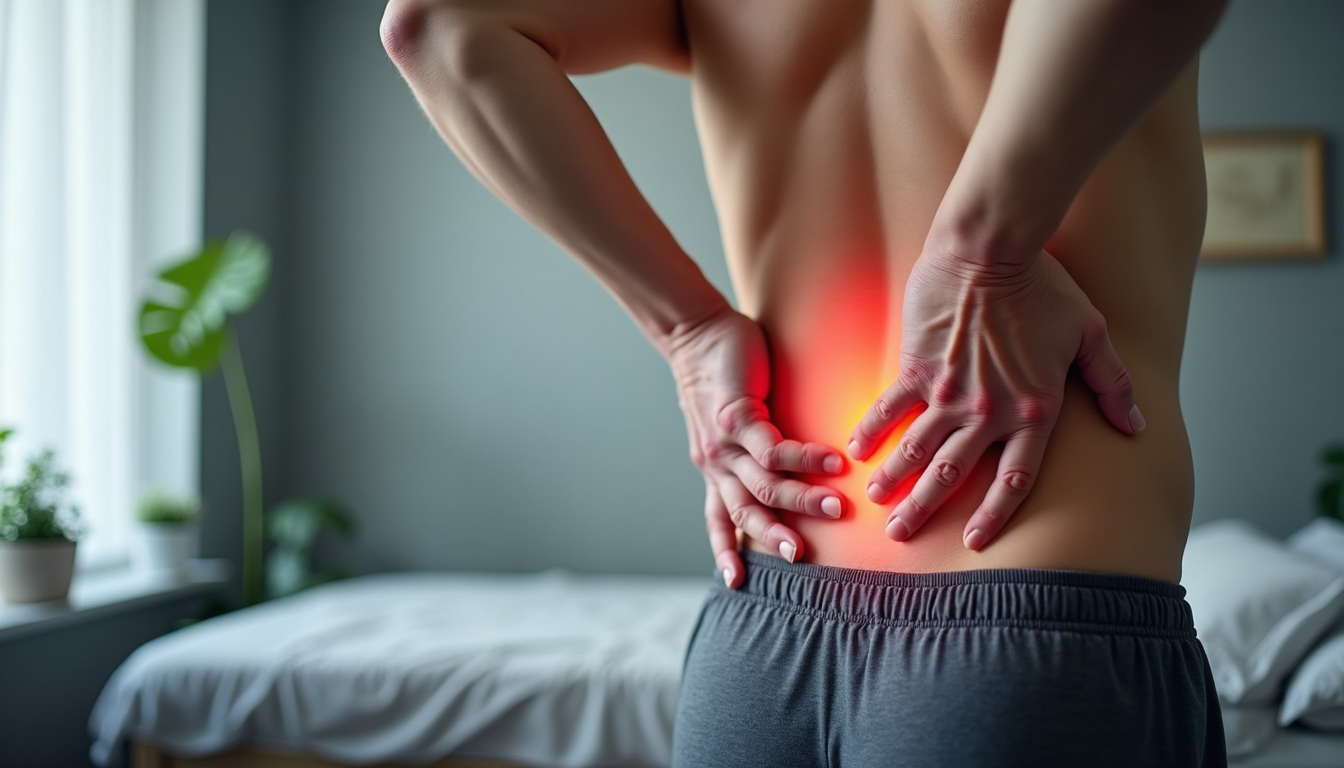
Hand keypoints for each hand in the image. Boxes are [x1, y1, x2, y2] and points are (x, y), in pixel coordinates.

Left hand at [667, 307, 846, 587]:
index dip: (726, 551)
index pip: (719, 520)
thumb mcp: (730, 426)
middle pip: (746, 512)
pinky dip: (805, 457)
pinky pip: (775, 447)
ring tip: (840, 507)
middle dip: (775, 536)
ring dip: (803, 499)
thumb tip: (784, 468)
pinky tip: (835, 461)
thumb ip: (752, 452)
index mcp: (715, 471)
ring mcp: (725, 443)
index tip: (736, 584)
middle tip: (803, 557)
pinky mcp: (738, 417)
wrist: (696, 335)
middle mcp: (717, 464)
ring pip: (766, 484)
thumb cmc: (720, 377)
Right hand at [848, 248, 1140, 549]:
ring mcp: (948, 393)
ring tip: (874, 501)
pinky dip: (871, 430)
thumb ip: (1112, 384)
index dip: (994, 516)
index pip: (1015, 480)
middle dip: (923, 510)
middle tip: (899, 535)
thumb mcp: (1091, 334)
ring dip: (893, 480)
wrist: (992, 249)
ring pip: (916, 451)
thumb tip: (1136, 426)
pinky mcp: (916, 368)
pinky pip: (889, 408)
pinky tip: (855, 449)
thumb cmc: (1045, 286)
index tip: (974, 542)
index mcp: (1033, 412)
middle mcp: (989, 413)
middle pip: (953, 476)